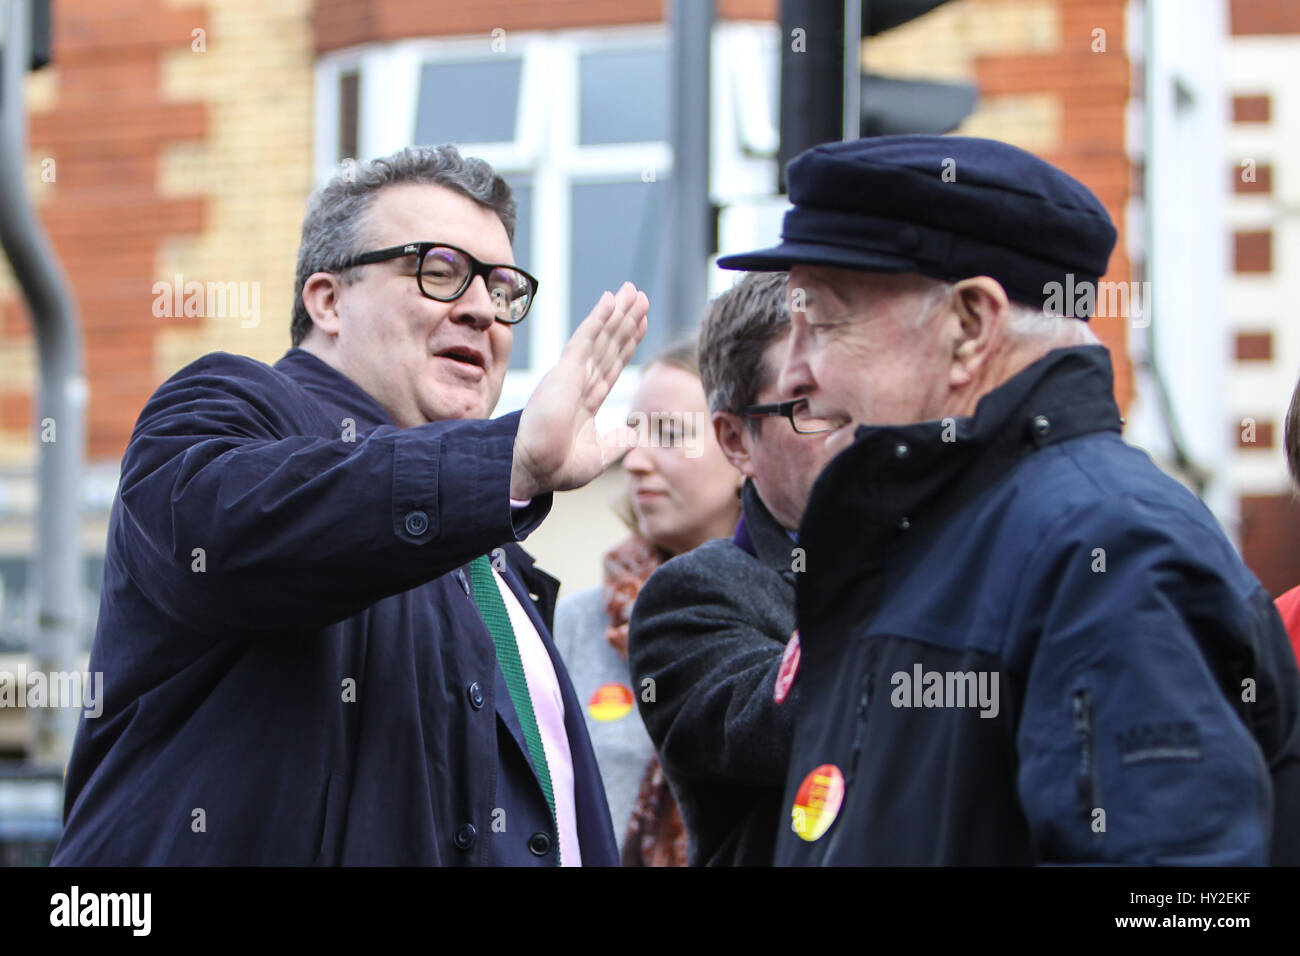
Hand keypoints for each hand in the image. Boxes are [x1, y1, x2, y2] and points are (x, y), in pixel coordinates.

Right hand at [511, 281, 648, 498]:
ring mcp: (571, 376)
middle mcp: (578, 383)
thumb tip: (635, 432)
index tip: (640, 324)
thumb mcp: (598, 456)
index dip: (627, 343)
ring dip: (618, 314)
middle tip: (640, 296)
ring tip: (633, 291)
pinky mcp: (564, 373)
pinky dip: (598, 319)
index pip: (611, 365)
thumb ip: (617, 442)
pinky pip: (584, 340)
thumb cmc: (558, 468)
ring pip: (600, 337)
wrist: (534, 471)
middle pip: (609, 346)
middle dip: (625, 321)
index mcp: (585, 401)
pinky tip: (609, 300)